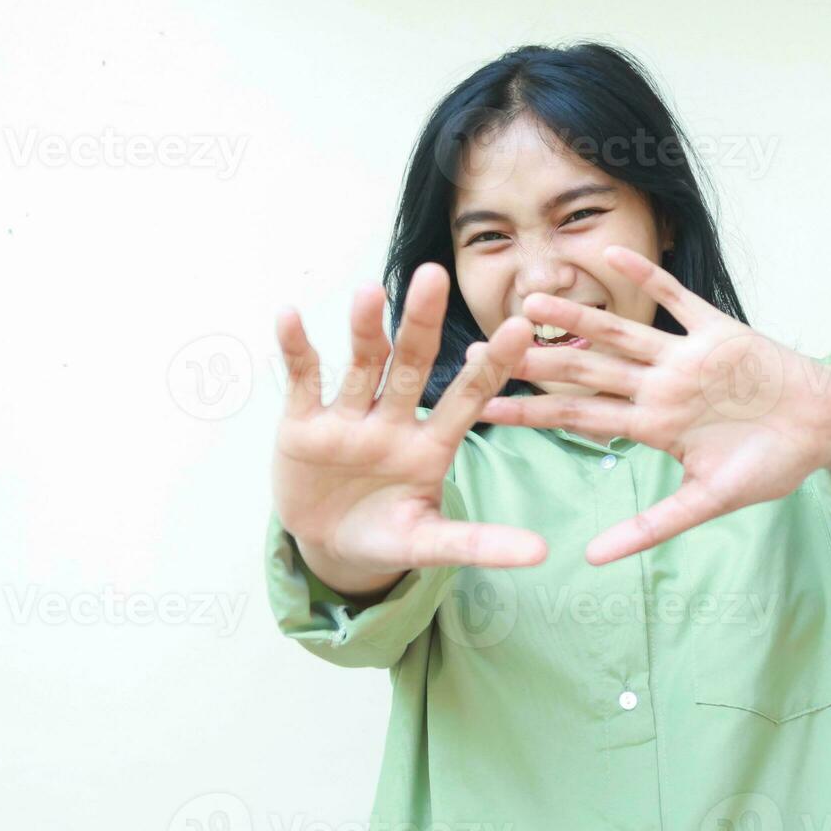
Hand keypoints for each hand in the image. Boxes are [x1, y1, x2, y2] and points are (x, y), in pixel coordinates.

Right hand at [272, 263, 546, 594]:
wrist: (328, 548)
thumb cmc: (387, 537)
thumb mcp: (430, 543)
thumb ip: (480, 544)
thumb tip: (542, 553)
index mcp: (432, 444)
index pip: (468, 395)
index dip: (492, 364)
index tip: (522, 327)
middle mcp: (393, 420)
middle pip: (411, 364)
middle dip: (422, 322)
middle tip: (434, 276)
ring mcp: (348, 417)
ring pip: (360, 364)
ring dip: (362, 329)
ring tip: (368, 293)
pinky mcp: (303, 424)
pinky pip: (302, 379)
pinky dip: (294, 348)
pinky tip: (289, 316)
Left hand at [475, 245, 830, 565]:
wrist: (821, 430)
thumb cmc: (768, 467)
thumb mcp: (706, 504)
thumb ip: (648, 527)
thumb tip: (590, 558)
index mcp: (651, 425)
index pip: (577, 417)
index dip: (530, 411)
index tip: (480, 408)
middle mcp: (658, 386)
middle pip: (585, 369)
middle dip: (535, 361)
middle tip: (482, 349)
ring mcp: (684, 357)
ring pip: (619, 331)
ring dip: (577, 316)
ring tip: (530, 299)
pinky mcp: (717, 331)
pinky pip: (676, 299)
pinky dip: (646, 277)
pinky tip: (609, 255)